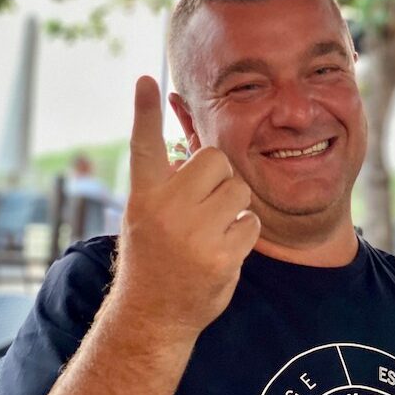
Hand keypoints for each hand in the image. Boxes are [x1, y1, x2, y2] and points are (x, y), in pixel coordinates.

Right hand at [115, 76, 260, 339]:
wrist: (153, 314)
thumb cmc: (154, 256)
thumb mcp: (148, 214)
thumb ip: (169, 181)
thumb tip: (195, 147)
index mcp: (144, 195)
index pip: (144, 144)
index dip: (144, 111)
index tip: (146, 80)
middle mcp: (166, 208)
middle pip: (216, 159)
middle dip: (219, 176)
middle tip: (205, 202)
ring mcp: (193, 232)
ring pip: (239, 188)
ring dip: (233, 204)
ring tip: (212, 227)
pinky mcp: (220, 254)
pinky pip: (250, 221)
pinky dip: (243, 232)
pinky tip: (222, 248)